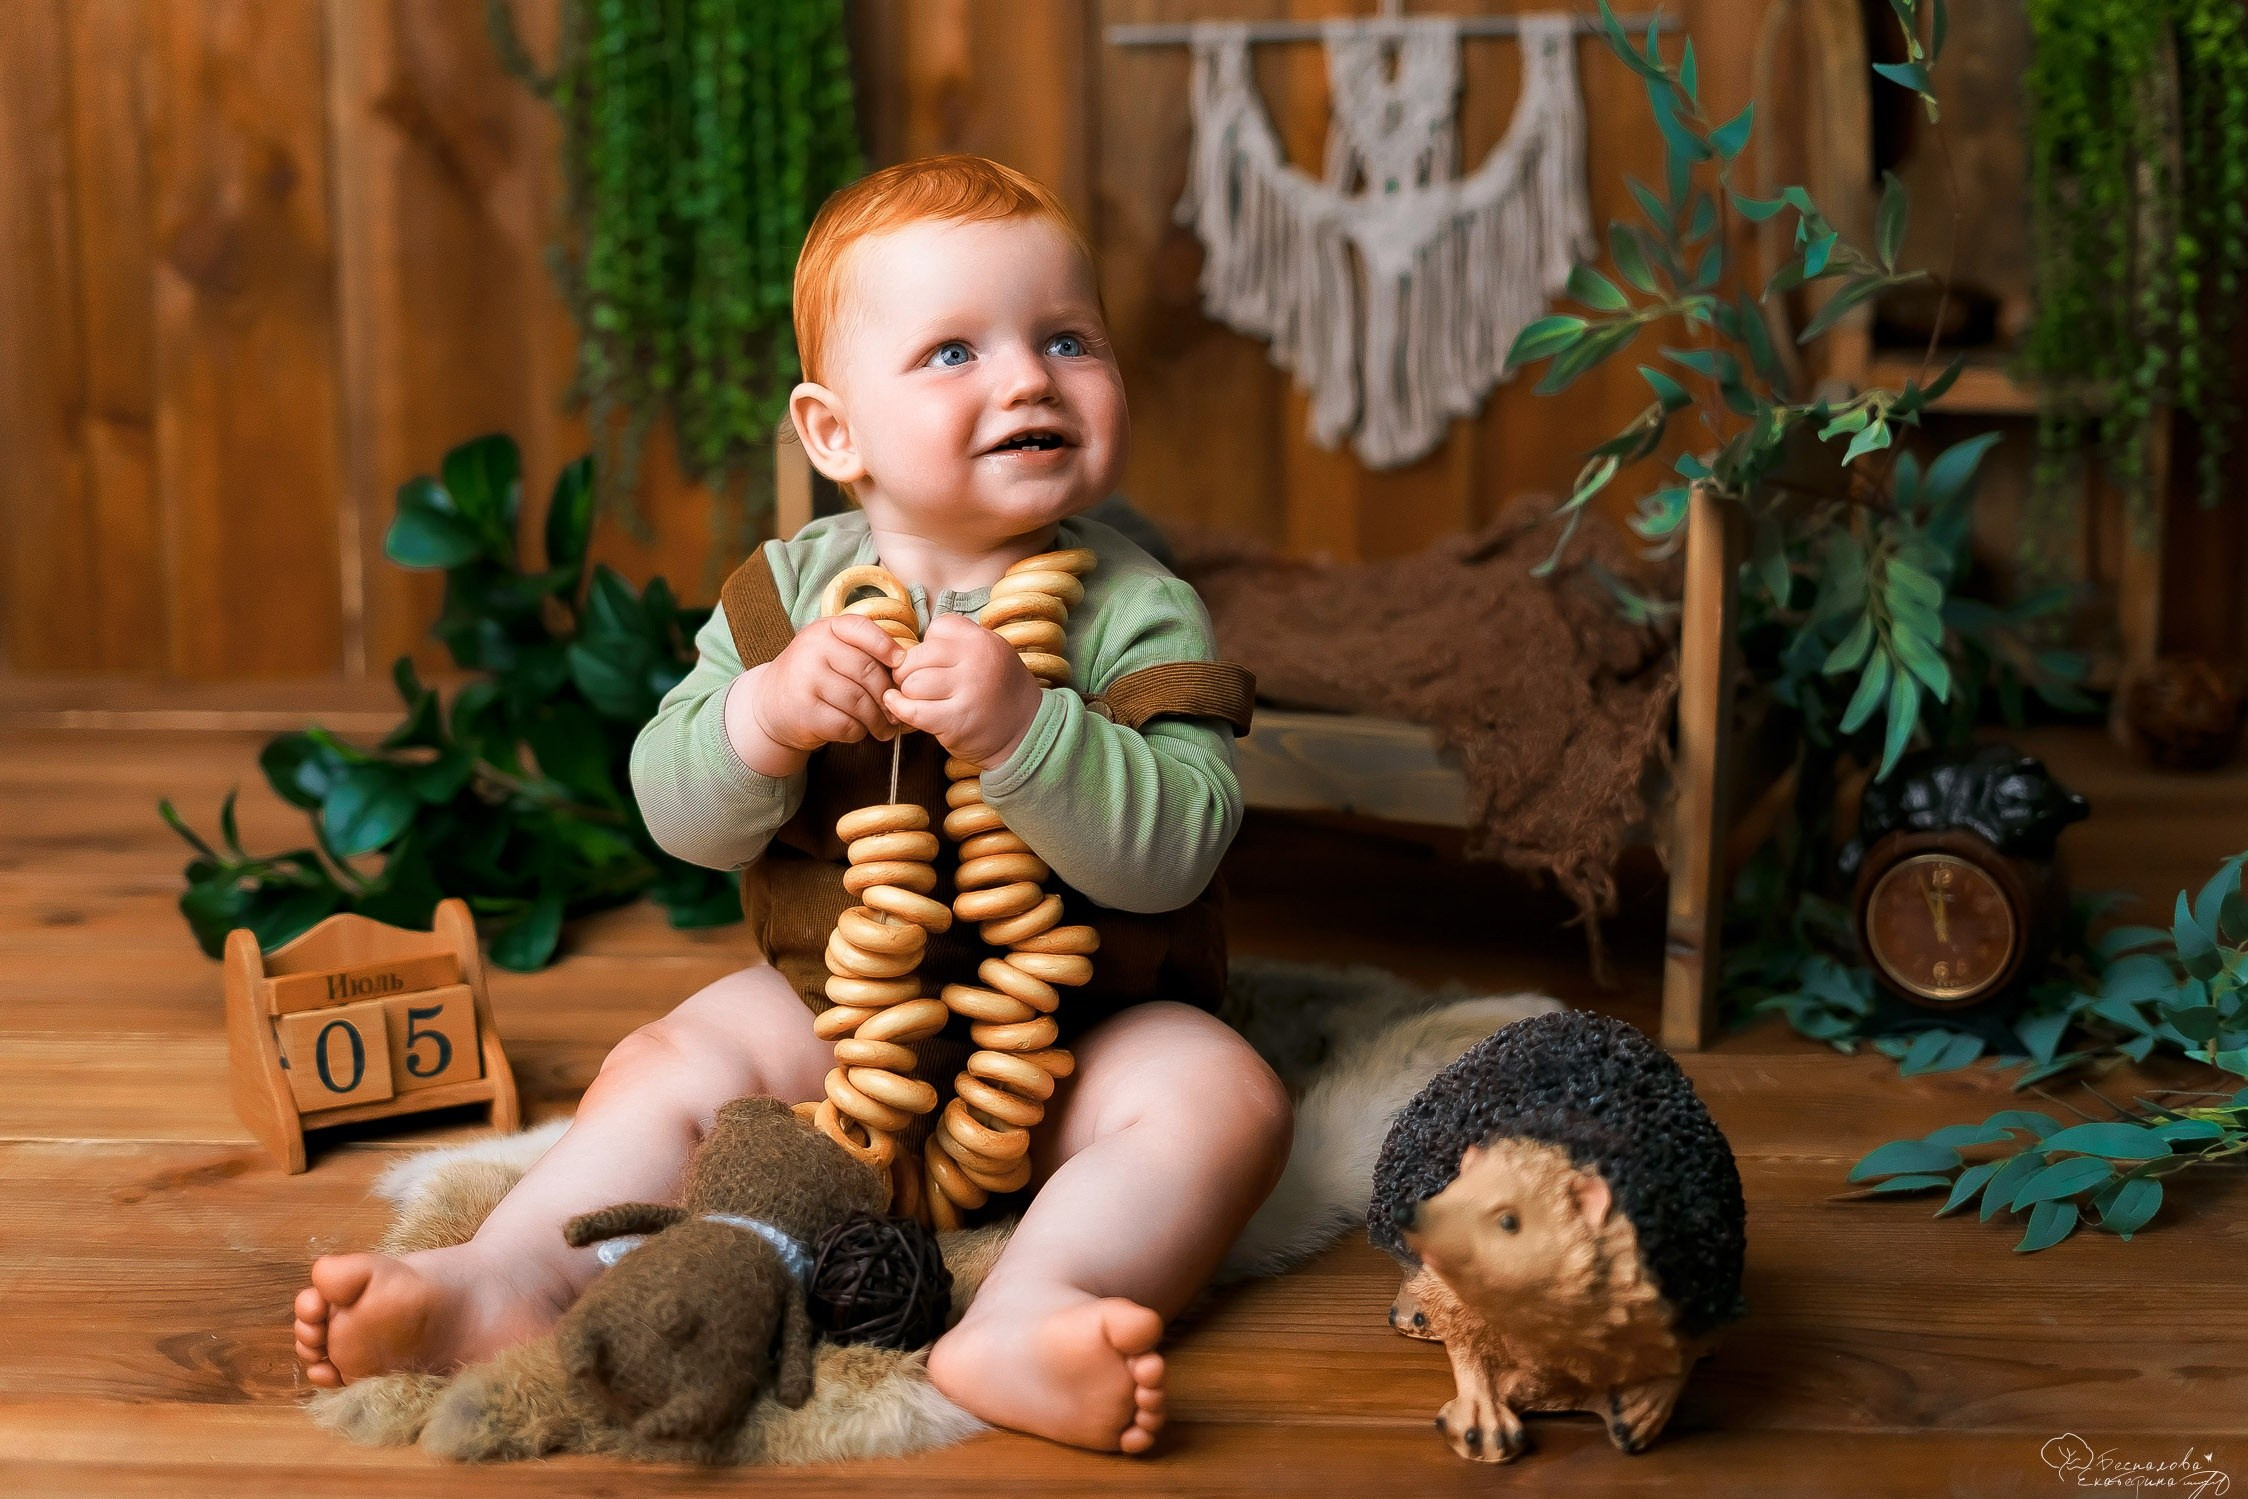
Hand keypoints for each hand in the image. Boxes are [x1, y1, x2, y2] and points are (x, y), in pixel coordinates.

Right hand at [725, 615, 904, 775]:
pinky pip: (846, 724)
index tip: (902, 664)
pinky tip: (858, 731)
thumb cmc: (815, 676)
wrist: (770, 704)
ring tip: (884, 727)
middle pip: (867, 672)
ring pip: (859, 702)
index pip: (862, 629)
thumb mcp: (831, 650)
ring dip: (877, 719)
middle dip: (888, 695)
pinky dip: (858, 732)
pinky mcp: (804, 711)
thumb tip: (907, 670)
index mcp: (825, 629)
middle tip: (896, 710)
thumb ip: (862, 651)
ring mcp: (805, 680)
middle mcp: (812, 650)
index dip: (887, 646)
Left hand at [882, 613, 1043, 768]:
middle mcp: (976, 662)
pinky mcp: (955, 721)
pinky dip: (899, 708)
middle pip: (916, 656)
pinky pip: (911, 709)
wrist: (1025, 731)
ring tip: (921, 698)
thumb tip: (905, 649)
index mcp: (983, 640)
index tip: (934, 662)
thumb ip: (956, 644)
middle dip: (908, 670)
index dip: (929, 645)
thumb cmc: (998, 691)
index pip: (937, 628)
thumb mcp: (990, 652)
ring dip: (908, 693)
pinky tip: (900, 707)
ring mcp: (966, 691)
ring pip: (911, 683)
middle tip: (916, 682)